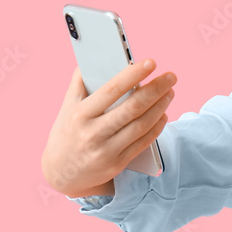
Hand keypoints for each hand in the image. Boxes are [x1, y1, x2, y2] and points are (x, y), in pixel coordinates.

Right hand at [41, 60, 174, 198]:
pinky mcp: (117, 164)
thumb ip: (79, 84)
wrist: (60, 173)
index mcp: (80, 114)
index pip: (111, 90)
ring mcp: (105, 151)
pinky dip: (156, 127)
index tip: (151, 63)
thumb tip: (94, 58)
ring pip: (141, 125)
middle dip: (156, 89)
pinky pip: (142, 143)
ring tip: (170, 92)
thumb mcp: (67, 108)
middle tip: (171, 76)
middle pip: (132, 108)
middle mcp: (92, 133)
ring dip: (160, 106)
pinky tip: (163, 114)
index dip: (133, 75)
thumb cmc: (67, 132)